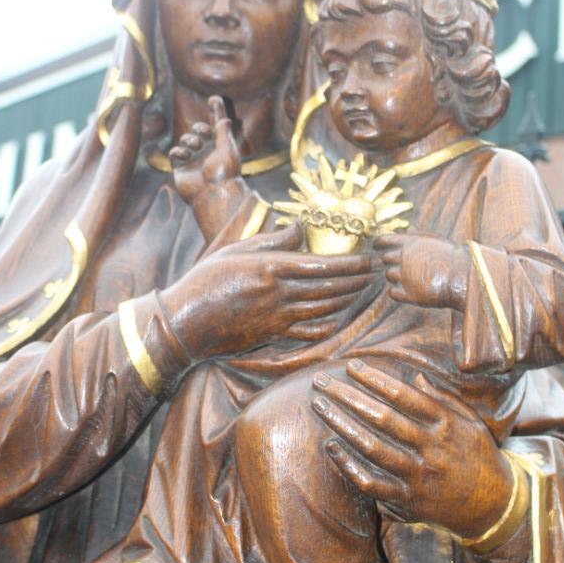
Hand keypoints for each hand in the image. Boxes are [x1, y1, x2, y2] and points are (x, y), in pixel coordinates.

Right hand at [160, 223, 374, 359]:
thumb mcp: (236, 250)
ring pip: (324, 308)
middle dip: (358, 280)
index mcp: (272, 268)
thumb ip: (271, 240)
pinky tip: (339, 317)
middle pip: (330, 288)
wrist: (186, 321)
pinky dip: (328, 324)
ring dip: (348, 299)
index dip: (351, 264)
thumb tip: (299, 227)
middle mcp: (279, 294)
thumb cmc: (206, 280)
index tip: (369, 258)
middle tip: (377, 273)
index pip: (323, 266)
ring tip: (364, 290)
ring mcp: (277, 317)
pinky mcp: (272, 335)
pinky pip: (309, 331)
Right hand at [170, 96, 248, 236]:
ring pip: (186, 140)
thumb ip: (222, 129)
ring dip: (189, 140)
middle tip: (202, 133)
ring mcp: (194, 160)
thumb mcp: (227, 147)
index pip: (217, 126)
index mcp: (221, 147)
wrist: (212, 195)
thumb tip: (224, 114)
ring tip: (195, 147)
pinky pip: (174, 153)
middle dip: (199, 128)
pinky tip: (183, 155)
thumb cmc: (224, 172)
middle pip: (199, 130)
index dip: (216, 112)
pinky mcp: (181, 169)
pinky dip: (178, 151)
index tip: (214, 98)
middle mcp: (208, 152)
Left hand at [311, 359, 513, 537]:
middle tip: (322, 381)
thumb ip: (444, 399)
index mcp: (445, 424)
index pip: (403, 396)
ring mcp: (417, 476)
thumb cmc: (478, 456)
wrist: (493, 505)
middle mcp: (430, 448)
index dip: (375, 379)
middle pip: (382, 418)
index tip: (351, 366)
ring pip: (372, 447)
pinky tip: (331, 447)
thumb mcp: (470, 422)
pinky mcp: (407, 501)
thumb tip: (416, 378)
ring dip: (342, 424)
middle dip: (349, 396)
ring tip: (320, 406)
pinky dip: (348, 466)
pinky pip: (371, 483)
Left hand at [375, 232, 469, 309]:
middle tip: (404, 265)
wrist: (466, 278)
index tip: (379, 248)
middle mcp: (405, 258)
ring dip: (395, 276)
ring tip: (412, 277)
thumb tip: (408, 228)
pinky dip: (396, 292)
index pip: (382, 240)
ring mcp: (406, 277)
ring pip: (388, 275)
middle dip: (391, 261)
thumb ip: (419, 235)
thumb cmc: (453, 257)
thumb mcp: (436, 240)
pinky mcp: (410, 295)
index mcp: (410, 242)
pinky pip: (392, 293)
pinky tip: (408, 290)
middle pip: (384, 259)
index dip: (379, 244)